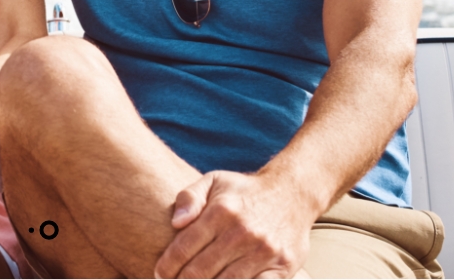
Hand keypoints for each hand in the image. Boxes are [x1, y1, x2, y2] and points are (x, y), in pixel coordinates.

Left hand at [155, 171, 320, 278]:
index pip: (184, 248)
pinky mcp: (282, 267)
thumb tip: (176, 222)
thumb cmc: (246, 192)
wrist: (293, 193)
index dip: (166, 267)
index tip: (160, 274)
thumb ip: (189, 197)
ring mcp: (263, 251)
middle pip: (200, 272)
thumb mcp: (214, 181)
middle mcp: (242, 232)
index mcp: (221, 211)